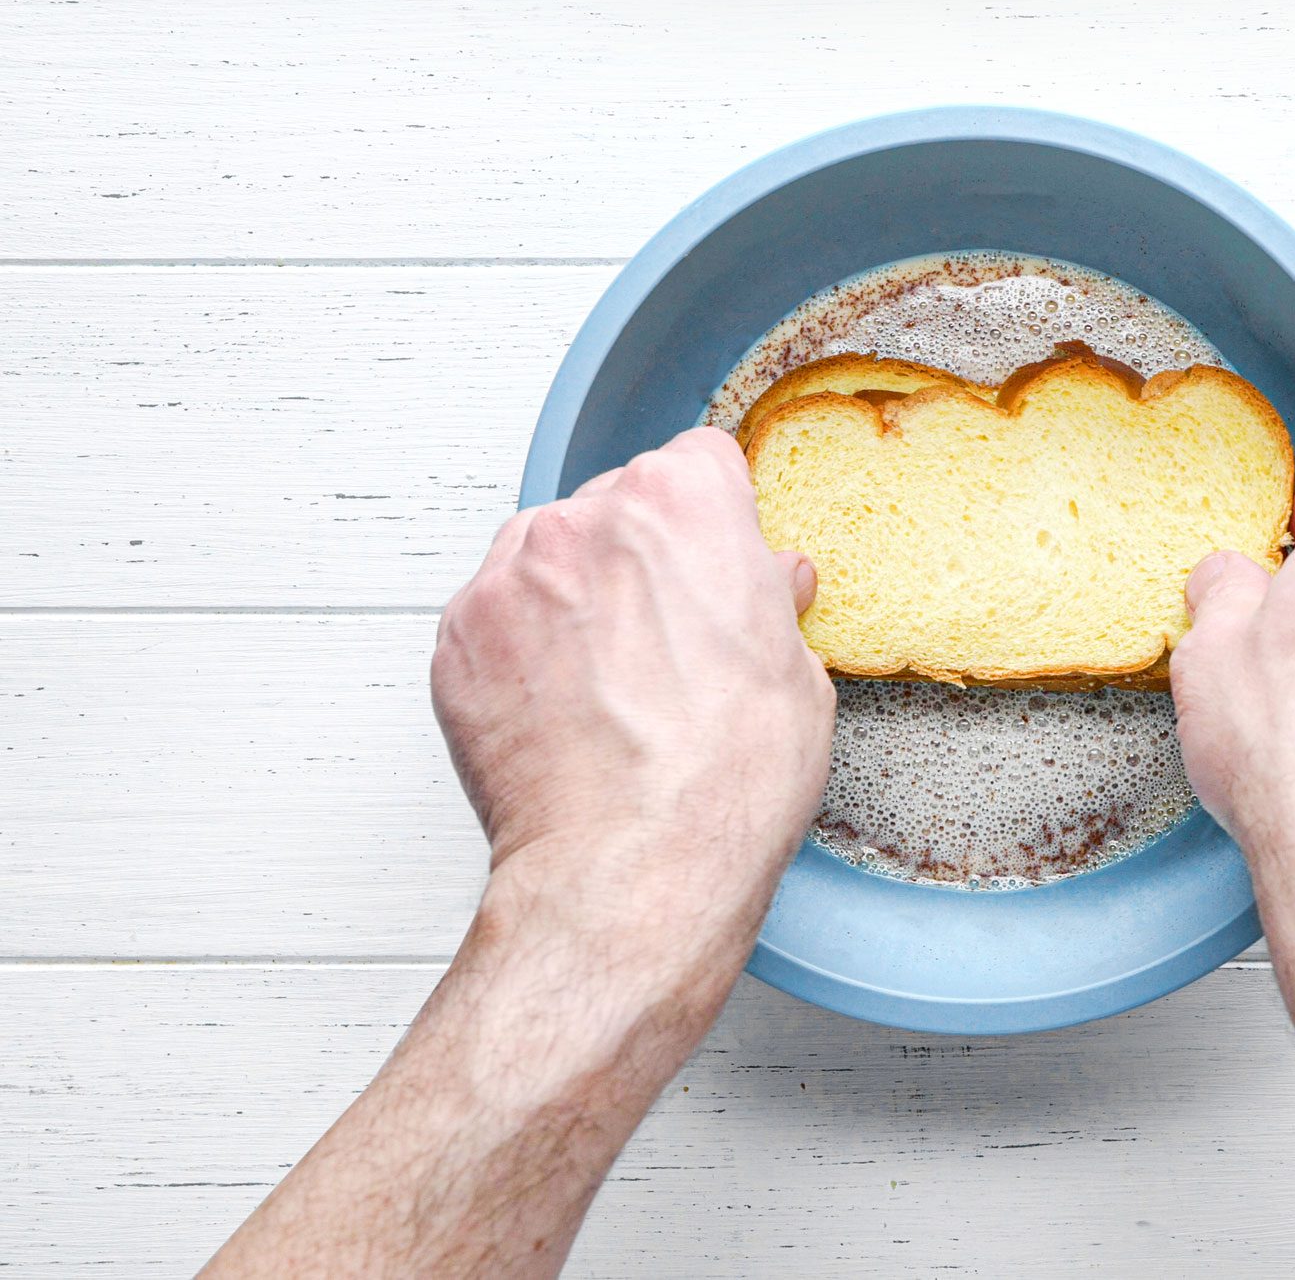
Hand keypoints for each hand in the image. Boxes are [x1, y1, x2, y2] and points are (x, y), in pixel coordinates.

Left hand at [207, 429, 837, 1279]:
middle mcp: (584, 519)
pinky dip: (521, 651)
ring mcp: (509, 577)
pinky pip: (494, 617)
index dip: (717, 517)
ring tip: (609, 682)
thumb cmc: (724, 782)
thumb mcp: (797, 677)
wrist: (632, 871)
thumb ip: (772, 605)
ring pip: (545, 553)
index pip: (698, 462)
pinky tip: (564, 710)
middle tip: (668, 640)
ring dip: (573, 595)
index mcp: (681, 505)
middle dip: (640, 557)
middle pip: (615, 504)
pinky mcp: (456, 640)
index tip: (717, 560)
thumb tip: (772, 584)